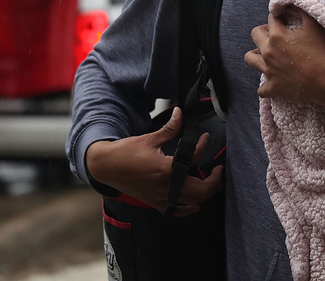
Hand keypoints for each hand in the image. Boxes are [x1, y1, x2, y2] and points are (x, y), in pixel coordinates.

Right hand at [85, 107, 222, 215]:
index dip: (204, 146)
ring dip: (205, 193)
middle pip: (201, 191)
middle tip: (218, 169)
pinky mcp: (154, 203)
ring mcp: (161, 197)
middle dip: (214, 180)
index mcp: (166, 169)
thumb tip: (180, 113)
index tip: (206, 138)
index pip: (194, 159)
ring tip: (210, 182)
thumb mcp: (150, 138)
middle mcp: (166, 186)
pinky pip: (176, 212)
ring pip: (192, 203)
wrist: (106, 167)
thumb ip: (170, 128)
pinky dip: (188, 209)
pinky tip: (194, 203)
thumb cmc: (126, 152)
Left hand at [244, 7, 324, 117]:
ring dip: (256, 55)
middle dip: (264, 32)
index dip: (278, 17)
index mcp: (277, 35)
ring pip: (249, 59)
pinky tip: (275, 81)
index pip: (271, 18)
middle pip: (255, 35)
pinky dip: (267, 85)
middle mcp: (268, 52)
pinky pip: (261, 89)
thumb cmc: (323, 52)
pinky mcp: (272, 88)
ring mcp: (268, 71)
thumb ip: (301, 10)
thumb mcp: (314, 25)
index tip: (284, 20)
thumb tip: (292, 1)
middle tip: (276, 36)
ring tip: (267, 56)